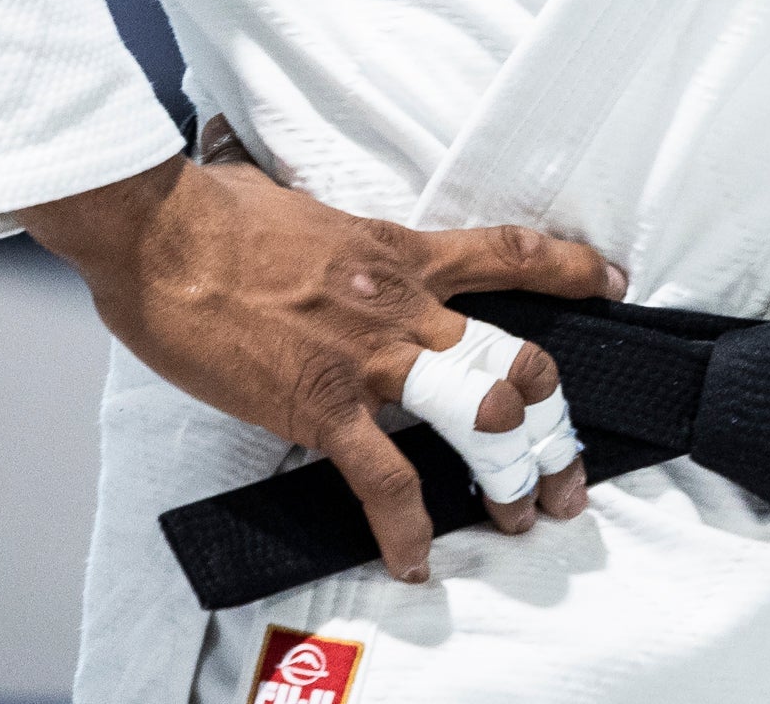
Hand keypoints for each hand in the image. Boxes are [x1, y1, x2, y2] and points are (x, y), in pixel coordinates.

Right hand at [20, 121, 623, 581]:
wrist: (161, 234)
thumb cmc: (215, 216)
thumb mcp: (305, 212)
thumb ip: (340, 239)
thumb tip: (327, 238)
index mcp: (403, 251)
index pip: (510, 254)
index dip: (570, 268)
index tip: (608, 282)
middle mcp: (405, 304)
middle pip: (514, 358)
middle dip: (552, 421)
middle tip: (569, 468)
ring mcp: (369, 357)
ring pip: (474, 416)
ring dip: (507, 474)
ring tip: (523, 515)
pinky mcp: (320, 405)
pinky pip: (381, 476)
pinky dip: (403, 523)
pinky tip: (415, 557)